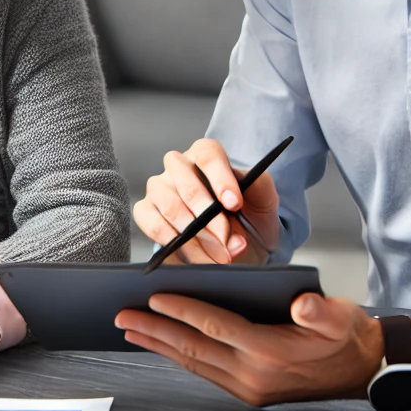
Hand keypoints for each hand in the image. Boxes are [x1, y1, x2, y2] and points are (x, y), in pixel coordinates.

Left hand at [114, 293, 382, 405]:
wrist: (362, 369)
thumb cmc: (346, 336)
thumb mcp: (341, 316)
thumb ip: (319, 310)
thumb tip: (301, 304)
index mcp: (270, 351)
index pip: (215, 327)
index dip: (183, 311)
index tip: (154, 297)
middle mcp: (254, 374)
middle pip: (192, 349)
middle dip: (154, 331)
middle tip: (121, 317)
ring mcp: (249, 387)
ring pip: (193, 363)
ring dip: (159, 345)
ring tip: (131, 330)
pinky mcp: (248, 391)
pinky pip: (204, 371)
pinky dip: (179, 356)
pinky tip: (164, 344)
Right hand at [133, 139, 280, 263]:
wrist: (240, 242)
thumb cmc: (250, 215)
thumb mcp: (264, 198)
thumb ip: (258, 186)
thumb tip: (237, 194)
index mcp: (206, 154)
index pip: (208, 155)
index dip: (221, 179)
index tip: (235, 204)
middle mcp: (178, 167)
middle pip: (186, 184)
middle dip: (210, 219)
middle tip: (228, 242)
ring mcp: (159, 188)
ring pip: (170, 208)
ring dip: (197, 238)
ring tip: (219, 256)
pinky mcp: (146, 212)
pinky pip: (152, 223)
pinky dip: (175, 243)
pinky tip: (196, 256)